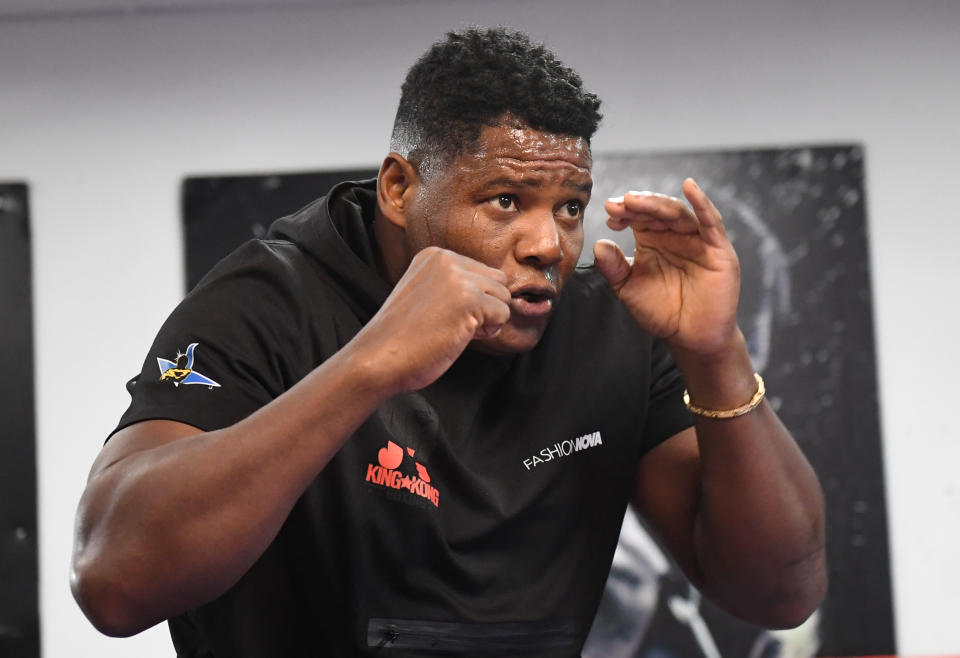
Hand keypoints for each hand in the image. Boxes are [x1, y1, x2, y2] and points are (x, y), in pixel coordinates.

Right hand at [350, 246, 510, 392]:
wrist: (379, 357)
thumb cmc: (403, 337)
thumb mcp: (427, 294)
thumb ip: (455, 284)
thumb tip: (500, 291)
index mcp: (435, 255)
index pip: (481, 272)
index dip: (473, 299)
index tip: (444, 314)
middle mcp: (447, 259)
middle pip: (498, 281)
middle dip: (486, 306)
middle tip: (455, 324)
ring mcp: (458, 278)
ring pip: (504, 297)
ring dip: (488, 319)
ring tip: (455, 330)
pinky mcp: (469, 299)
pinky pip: (503, 314)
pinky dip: (488, 332)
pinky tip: (459, 336)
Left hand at [593, 178, 741, 356]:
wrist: (690, 338)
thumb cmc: (661, 311)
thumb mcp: (628, 289)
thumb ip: (613, 268)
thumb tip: (599, 243)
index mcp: (653, 239)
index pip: (638, 217)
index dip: (624, 212)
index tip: (609, 213)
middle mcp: (675, 235)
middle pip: (656, 211)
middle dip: (637, 205)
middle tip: (618, 204)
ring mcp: (698, 239)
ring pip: (678, 213)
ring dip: (657, 204)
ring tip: (635, 200)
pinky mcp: (718, 249)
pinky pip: (711, 222)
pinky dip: (702, 203)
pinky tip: (689, 186)